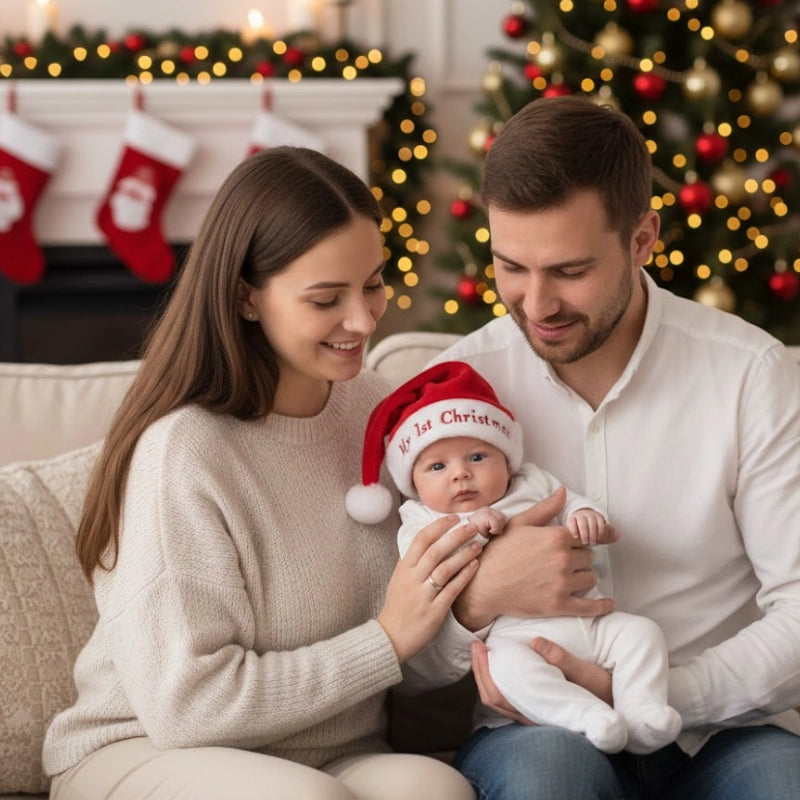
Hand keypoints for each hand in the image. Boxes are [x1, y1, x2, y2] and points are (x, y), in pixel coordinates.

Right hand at [378, 515, 482, 662]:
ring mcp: (423, 595)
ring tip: (478, 545)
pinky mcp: (434, 611)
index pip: (421, 540)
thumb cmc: (398, 607)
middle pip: (436, 550)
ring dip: (464, 554)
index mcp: (403, 569)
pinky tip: (475, 566)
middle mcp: (412, 579)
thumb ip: (412, 562)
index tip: (453, 518)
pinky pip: (452, 589)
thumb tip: (429, 543)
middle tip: (472, 526)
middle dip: (456, 536)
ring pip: (445, 568)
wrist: (391, 637)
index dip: (438, 526)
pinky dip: (465, 575)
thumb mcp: (399, 580)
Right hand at [453, 488, 616, 630]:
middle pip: (588, 557)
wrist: (484, 585)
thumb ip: (545, 508)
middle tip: (563, 562)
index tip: (572, 545)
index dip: (576, 541)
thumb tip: (563, 492)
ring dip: (583, 577)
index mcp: (555, 536)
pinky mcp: (559, 605)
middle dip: (579, 559)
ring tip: (569, 577)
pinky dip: (602, 606)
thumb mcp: (519, 524)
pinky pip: (590, 606)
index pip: (583, 536)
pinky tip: (609, 604)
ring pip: (590, 578)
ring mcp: (562, 583)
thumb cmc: (500, 552)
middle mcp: (562, 558)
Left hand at [471, 637, 613, 721]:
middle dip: (479, 671)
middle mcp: (531, 716)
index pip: (498, 697)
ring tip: (483, 651)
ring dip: (487, 675)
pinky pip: (509, 697)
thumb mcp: (587, 674)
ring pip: (499, 699)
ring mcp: (533, 714)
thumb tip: (537, 642)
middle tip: (476, 645)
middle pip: (492, 699)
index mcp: (538, 710)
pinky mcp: (538, 708)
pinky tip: (500, 664)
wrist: (618, 714)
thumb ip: (562, 660)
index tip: (480, 648)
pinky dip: (498, 680)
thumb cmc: (604, 692)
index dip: (484, 673)